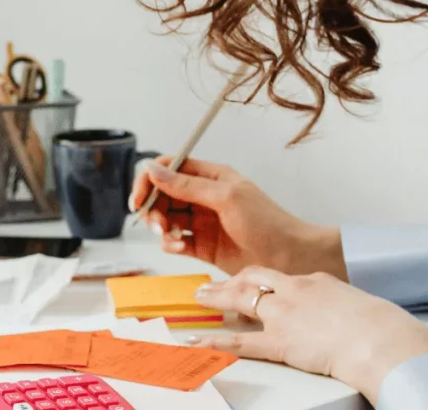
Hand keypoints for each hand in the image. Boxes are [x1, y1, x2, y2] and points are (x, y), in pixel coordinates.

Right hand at [130, 157, 344, 278]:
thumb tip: (153, 168)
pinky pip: (174, 241)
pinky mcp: (202, 246)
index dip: (150, 180)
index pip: (170, 168)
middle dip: (153, 208)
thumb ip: (186, 185)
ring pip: (166, 219)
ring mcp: (202, 222)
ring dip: (160, 228)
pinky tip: (179, 247)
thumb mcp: (225, 197)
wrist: (289, 258)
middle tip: (155, 223)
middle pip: (163, 195)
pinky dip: (170, 244)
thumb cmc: (266, 222)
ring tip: (169, 237)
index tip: (139, 197)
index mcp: (211, 177)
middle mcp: (204, 197)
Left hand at [188, 267, 427, 403]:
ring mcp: (285, 314)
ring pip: (241, 300)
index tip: (248, 281)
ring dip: (217, 298)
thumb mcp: (356, 305)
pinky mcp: (281, 341)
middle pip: (253, 279)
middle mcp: (295, 290)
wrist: (381, 339)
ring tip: (201, 299)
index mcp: (315, 281)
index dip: (259, 279)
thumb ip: (339, 305)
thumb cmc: (379, 327)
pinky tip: (199, 340)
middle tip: (214, 284)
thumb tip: (339, 315)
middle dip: (230, 281)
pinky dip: (216, 340)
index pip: (278, 276)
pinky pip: (240, 341)